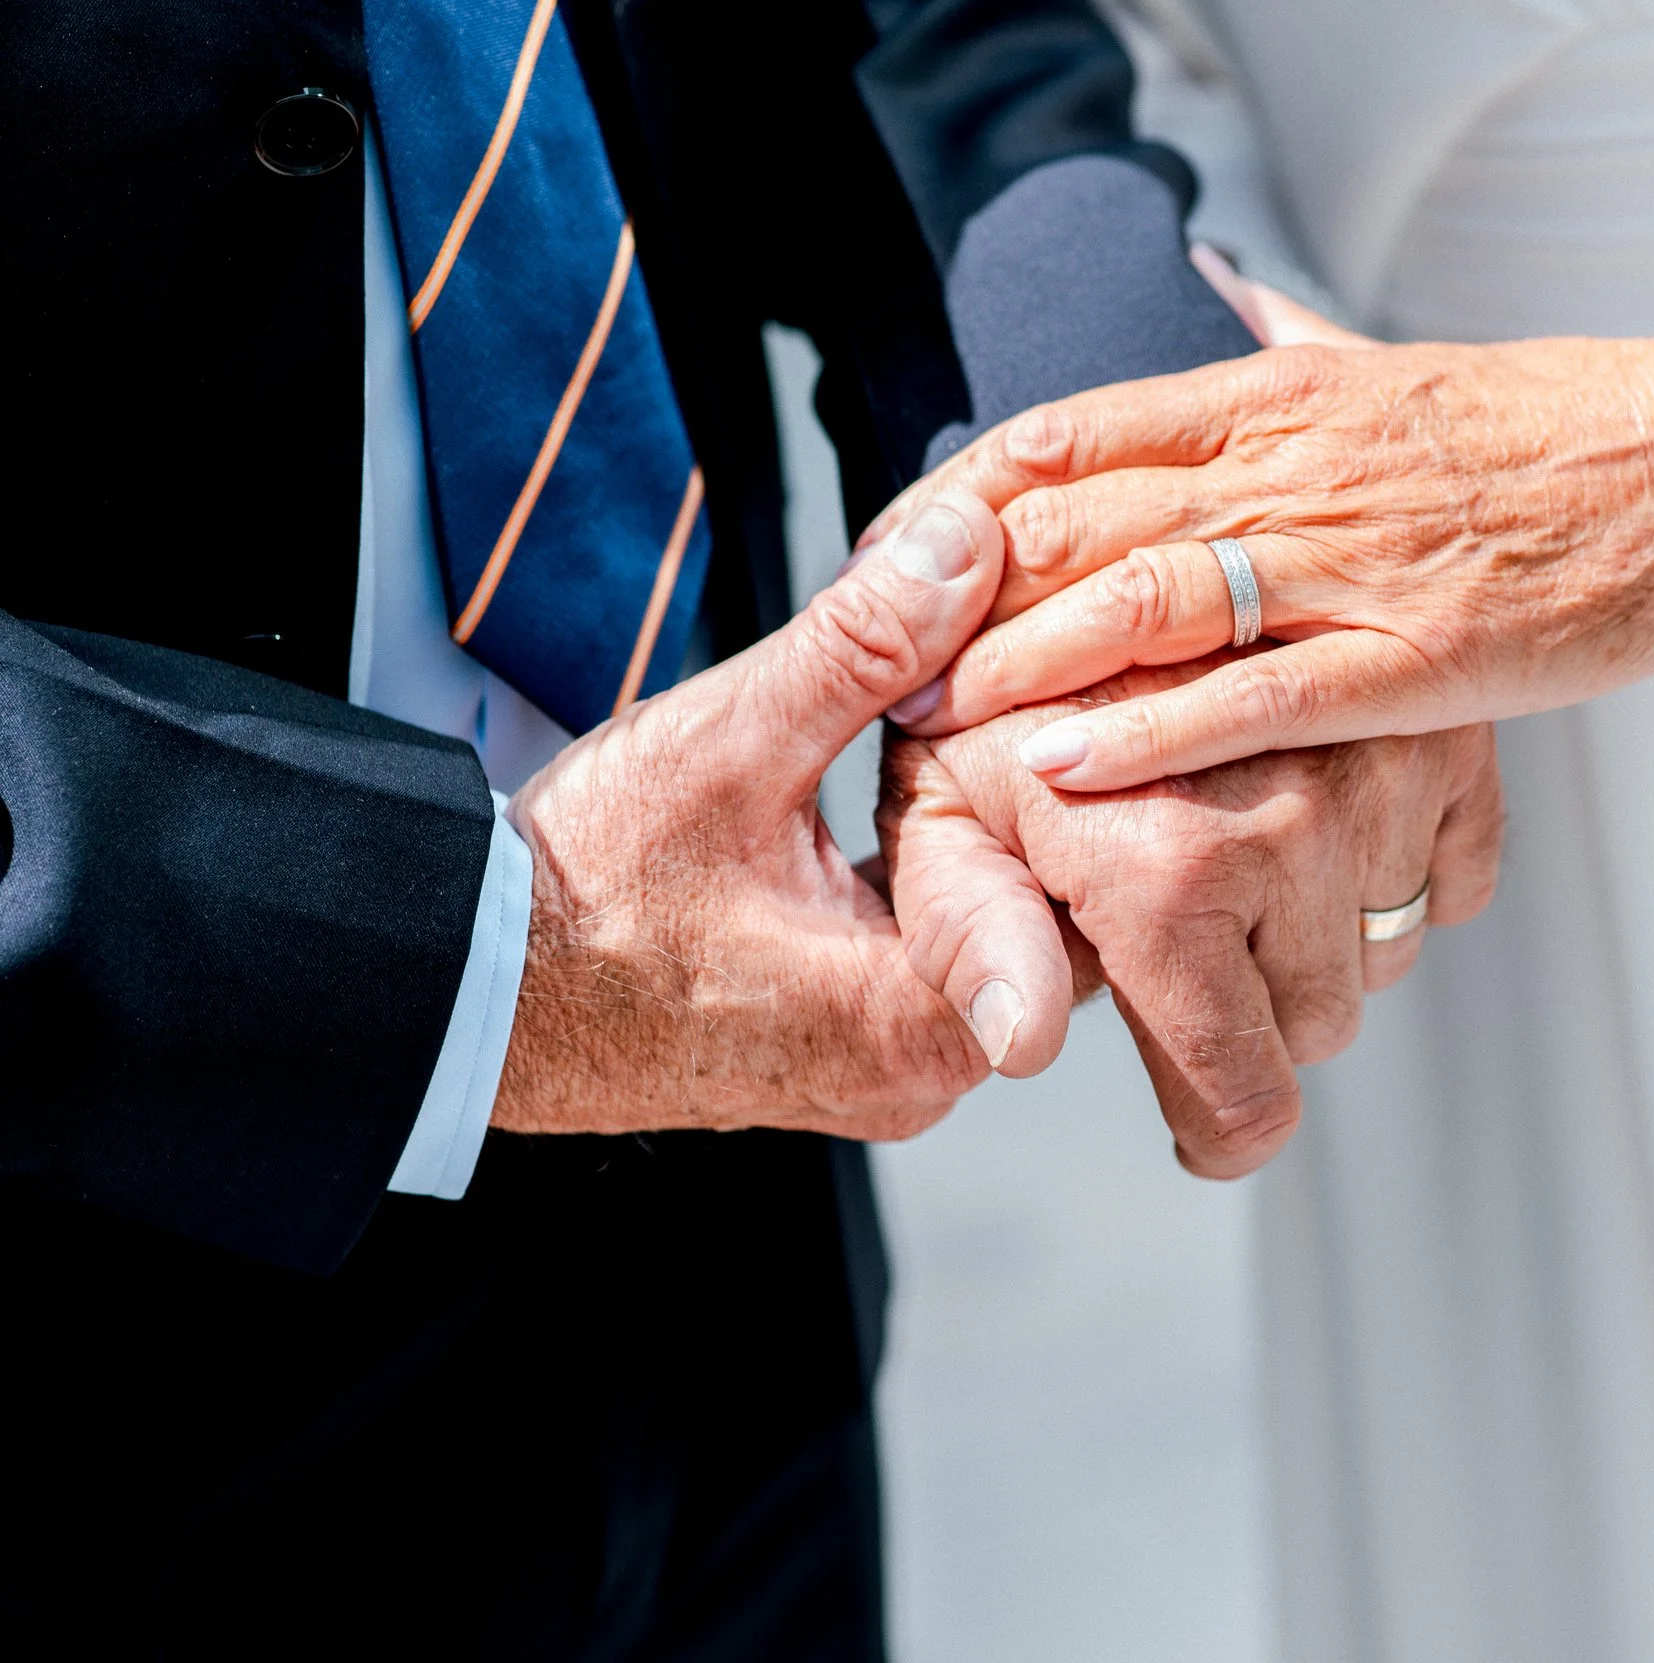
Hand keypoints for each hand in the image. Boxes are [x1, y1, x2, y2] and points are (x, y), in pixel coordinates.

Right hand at [491, 490, 1065, 1137]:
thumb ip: (863, 646)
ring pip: (997, 942)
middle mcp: (921, 1075)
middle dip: (1045, 810)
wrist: (474, 989)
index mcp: (921, 1020)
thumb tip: (969, 545)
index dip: (1095, 789)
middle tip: (1038, 698)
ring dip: (991, 844)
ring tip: (976, 740)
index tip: (1080, 701)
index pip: (1097, 907)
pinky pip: (938, 964)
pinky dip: (938, 884)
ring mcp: (884, 1077)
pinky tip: (917, 805)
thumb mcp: (728, 740)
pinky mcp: (848, 1060)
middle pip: (1059, 928)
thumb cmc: (581, 892)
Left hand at [873, 303, 1653, 791]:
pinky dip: (1150, 733)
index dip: (958, 499)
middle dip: (960, 594)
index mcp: (1279, 397)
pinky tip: (1068, 769)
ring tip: (935, 714)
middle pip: (1079, 514)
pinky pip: (1259, 695)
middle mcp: (1295, 465)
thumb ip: (1291, 346)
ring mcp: (1355, 560)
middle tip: (876, 660)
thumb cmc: (1557, 428)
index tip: (889, 560)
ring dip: (1024, 660)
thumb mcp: (1397, 372)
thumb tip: (1216, 297)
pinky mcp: (1419, 656)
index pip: (1070, 432)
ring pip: (1148, 595)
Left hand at [879, 663, 1502, 1176]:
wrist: (1090, 554)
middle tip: (1183, 942)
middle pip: (1319, 1028)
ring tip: (1237, 864)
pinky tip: (1314, 828)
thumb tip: (1023, 1048)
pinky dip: (1396, 871)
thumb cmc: (994, 699)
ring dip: (1321, 936)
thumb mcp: (939, 822)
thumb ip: (968, 944)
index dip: (1218, 1134)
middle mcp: (1300, 825)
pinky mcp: (1445, 737)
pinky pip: (1454, 881)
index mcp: (1174, 871)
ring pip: (1386, 954)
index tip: (1198, 1128)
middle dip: (1255, 1013)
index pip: (1243, 1096)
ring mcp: (1386, 774)